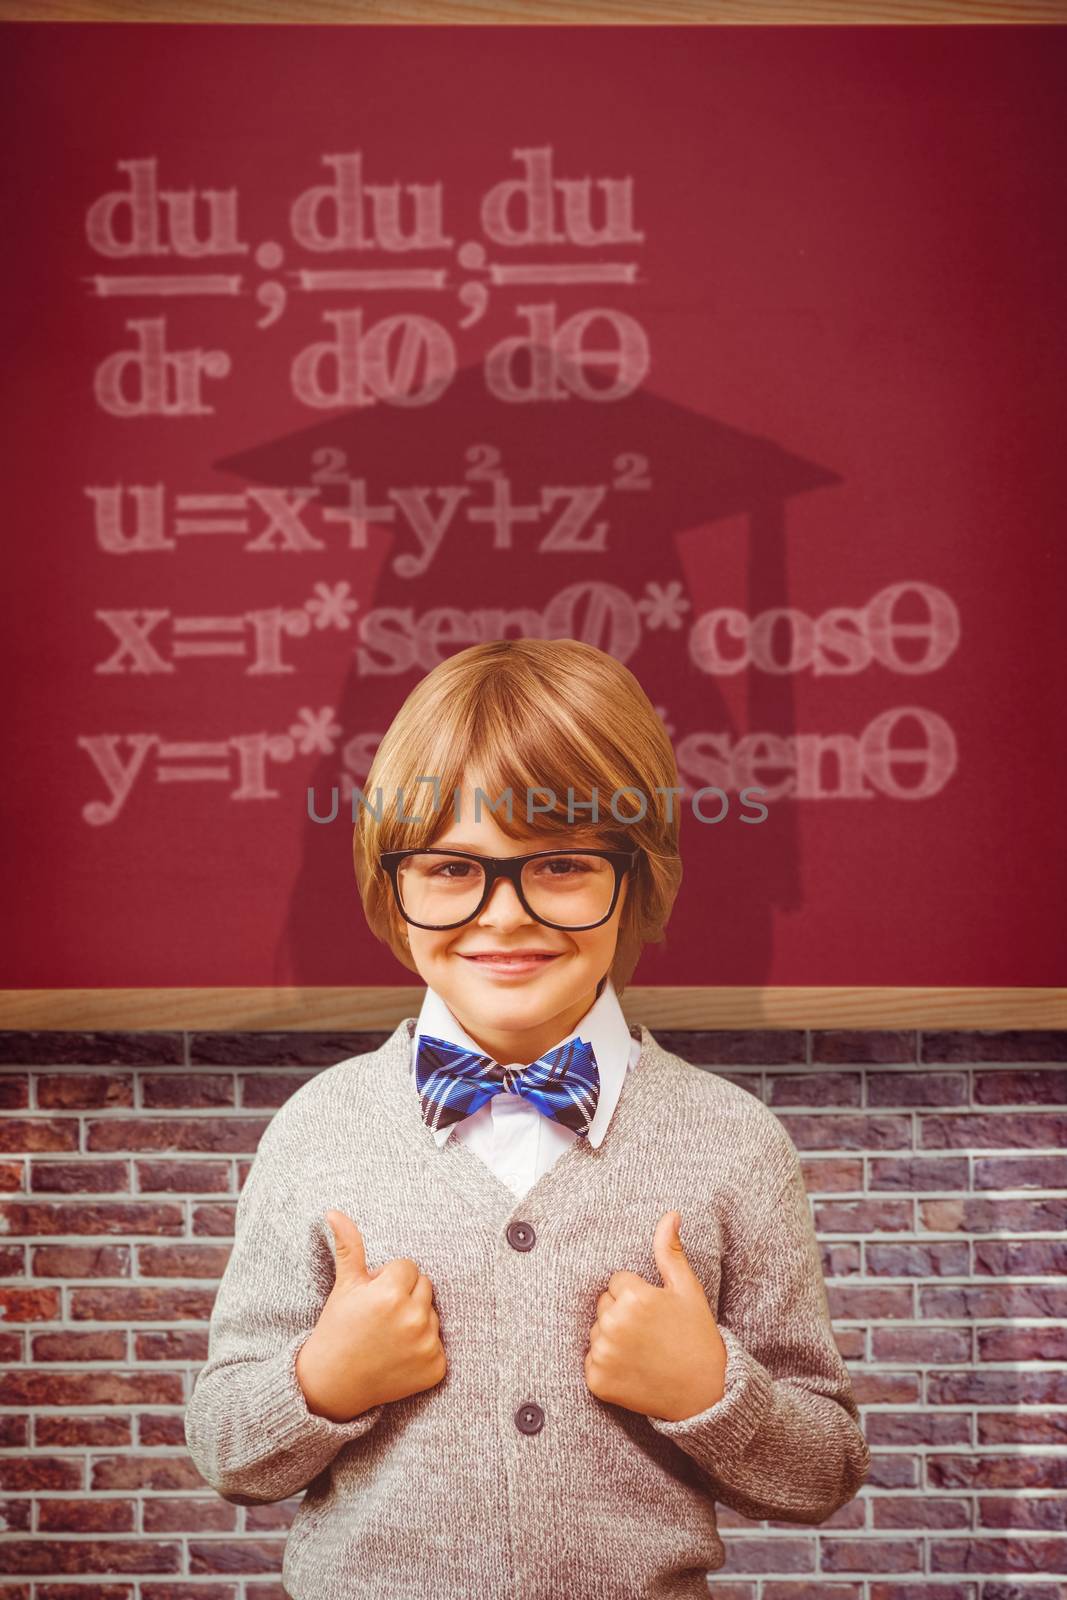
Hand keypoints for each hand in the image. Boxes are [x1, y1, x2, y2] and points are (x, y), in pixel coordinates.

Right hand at [296, 1211, 446, 1422]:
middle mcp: (413, 1318)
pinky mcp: (435, 1368)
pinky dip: (423, 1349)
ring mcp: (426, 1345)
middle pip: (425, 1287)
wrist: (332, 1384)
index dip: (387, 1280)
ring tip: (388, 1337)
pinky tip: (399, 1357)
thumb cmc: (338, 1328)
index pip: (408, 1267)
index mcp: (390, 1293)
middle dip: (405, 1296)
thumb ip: (349, 1246)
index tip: (372, 1299)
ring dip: (416, 1320)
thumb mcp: (344, 1286)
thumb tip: (333, 1211)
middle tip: (380, 1317)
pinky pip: (439, 1344)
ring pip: (433, 1314)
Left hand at [584, 1210, 726, 1421]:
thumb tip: (670, 1214)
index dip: (638, 1295)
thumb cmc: (697, 1336)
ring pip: (596, 1331)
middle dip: (622, 1314)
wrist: (704, 1393)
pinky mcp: (597, 1379)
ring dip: (613, 1339)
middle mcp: (614, 1323)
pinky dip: (607, 1366)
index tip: (657, 1314)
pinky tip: (632, 1370)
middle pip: (604, 1305)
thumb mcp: (687, 1290)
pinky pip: (591, 1361)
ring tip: (644, 1351)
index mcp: (634, 1296)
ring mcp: (604, 1353)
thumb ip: (670, 1251)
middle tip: (651, 1333)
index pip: (618, 1282)